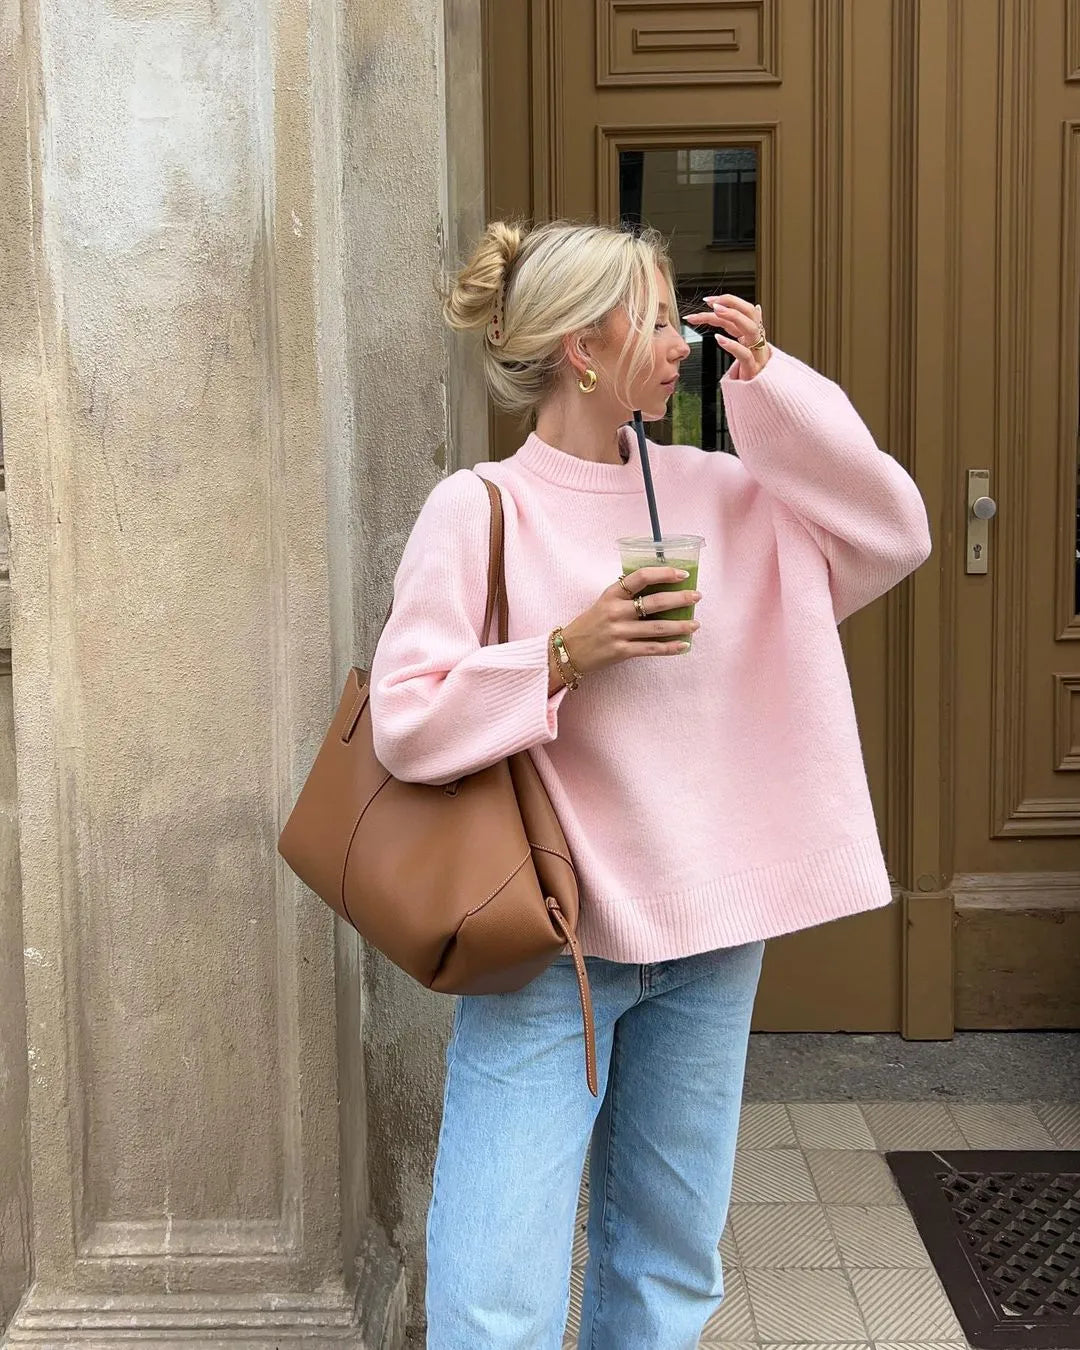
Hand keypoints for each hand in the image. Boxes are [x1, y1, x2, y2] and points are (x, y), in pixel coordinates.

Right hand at [553, 567, 701, 685]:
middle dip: (680, 599)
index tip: (682, 574)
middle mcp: (615, 611)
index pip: (640, 577)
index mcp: (612, 594)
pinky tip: (684, 645)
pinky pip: (651, 649)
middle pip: (654, 603)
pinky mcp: (621, 651)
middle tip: (696, 597)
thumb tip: (661, 590)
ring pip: (657, 628)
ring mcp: (618, 632)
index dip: (664, 573)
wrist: (568, 650)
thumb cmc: (591, 624)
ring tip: (695, 624)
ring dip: (680, 626)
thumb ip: (627, 595)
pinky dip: (670, 647)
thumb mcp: (604, 602)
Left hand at [682, 294, 771, 380]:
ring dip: (732, 316)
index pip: (742, 311)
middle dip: (730, 303)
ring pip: (750, 328)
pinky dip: (732, 345)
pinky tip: (719, 339)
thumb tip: (756, 307)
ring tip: (715, 312)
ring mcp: (757, 354)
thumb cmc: (750, 372)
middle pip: (749, 313)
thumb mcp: (744, 345)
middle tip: (710, 302)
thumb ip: (741, 329)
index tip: (707, 300)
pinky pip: (744, 354)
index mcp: (752, 334)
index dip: (726, 302)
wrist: (760, 396)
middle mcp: (757, 340)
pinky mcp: (753, 369)